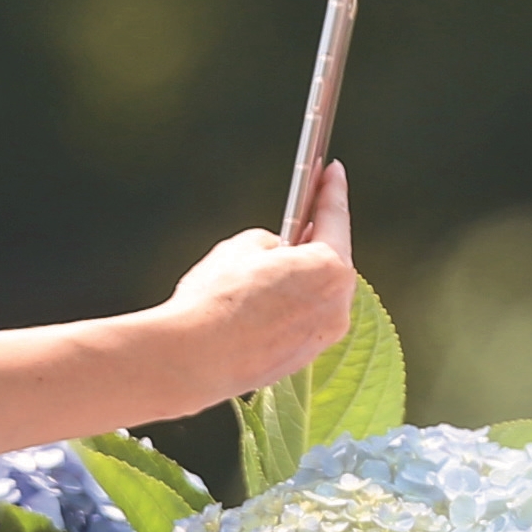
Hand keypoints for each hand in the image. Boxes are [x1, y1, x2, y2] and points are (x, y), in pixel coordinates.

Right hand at [167, 162, 358, 401]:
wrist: (193, 359)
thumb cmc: (217, 301)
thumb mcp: (243, 247)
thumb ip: (272, 243)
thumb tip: (277, 255)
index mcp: (330, 268)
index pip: (335, 217)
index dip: (332, 189)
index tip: (333, 172)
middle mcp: (337, 306)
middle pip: (331, 260)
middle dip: (317, 237)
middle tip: (305, 212)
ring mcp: (322, 337)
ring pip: (318, 294)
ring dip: (303, 275)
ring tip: (278, 260)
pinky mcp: (302, 359)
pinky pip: (303, 320)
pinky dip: (291, 304)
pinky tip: (268, 297)